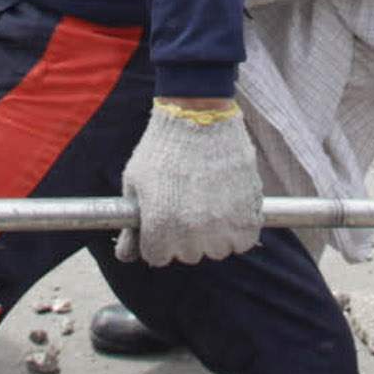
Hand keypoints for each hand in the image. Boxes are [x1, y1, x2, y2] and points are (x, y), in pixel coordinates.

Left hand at [117, 99, 262, 264]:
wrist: (198, 115)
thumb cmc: (162, 147)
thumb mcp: (135, 183)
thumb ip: (131, 225)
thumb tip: (125, 255)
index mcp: (160, 226)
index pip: (157, 258)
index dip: (156, 240)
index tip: (161, 222)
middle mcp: (192, 231)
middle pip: (188, 255)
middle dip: (183, 237)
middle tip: (185, 207)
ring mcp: (223, 222)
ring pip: (217, 250)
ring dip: (213, 236)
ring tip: (209, 207)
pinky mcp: (248, 210)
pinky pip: (244, 239)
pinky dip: (238, 230)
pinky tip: (229, 209)